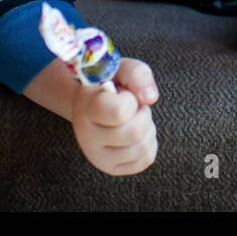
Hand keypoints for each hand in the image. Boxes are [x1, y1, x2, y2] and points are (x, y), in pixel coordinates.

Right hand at [70, 57, 159, 175]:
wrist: (94, 102)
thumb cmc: (111, 83)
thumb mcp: (121, 67)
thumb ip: (137, 74)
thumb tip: (150, 98)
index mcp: (85, 108)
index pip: (119, 112)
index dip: (131, 100)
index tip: (123, 94)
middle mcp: (87, 137)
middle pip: (135, 132)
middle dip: (143, 114)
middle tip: (132, 106)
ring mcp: (98, 157)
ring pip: (142, 147)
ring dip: (147, 128)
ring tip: (132, 118)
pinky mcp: (112, 168)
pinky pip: (146, 159)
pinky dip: (149, 143)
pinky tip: (135, 133)